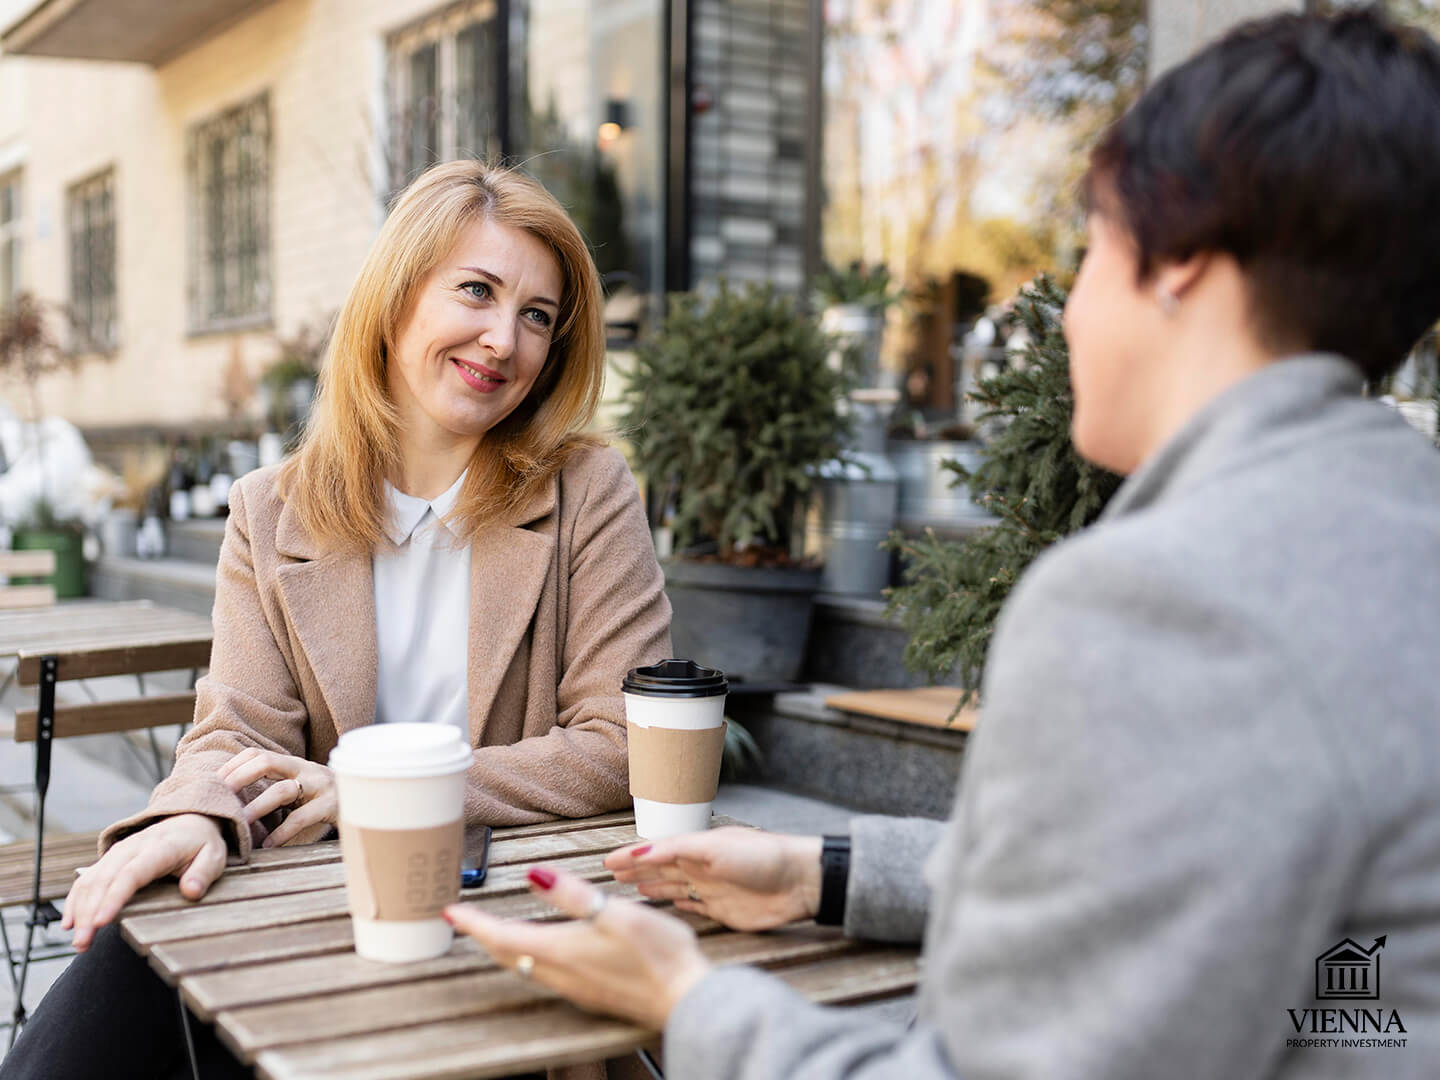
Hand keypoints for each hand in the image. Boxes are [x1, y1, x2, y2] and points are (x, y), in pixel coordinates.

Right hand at [61, 813, 226, 950]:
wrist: (189, 820)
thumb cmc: (201, 844)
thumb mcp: (213, 856)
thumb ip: (203, 873)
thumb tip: (191, 892)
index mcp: (159, 848)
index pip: (131, 874)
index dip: (113, 898)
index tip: (100, 922)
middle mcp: (133, 848)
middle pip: (104, 880)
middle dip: (89, 913)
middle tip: (83, 944)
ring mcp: (118, 852)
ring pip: (90, 880)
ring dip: (79, 910)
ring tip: (78, 941)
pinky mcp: (110, 859)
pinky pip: (86, 878)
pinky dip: (75, 899)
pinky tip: (70, 922)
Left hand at [217, 747, 337, 847]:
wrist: (371, 806)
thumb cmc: (327, 804)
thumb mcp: (302, 793)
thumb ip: (277, 793)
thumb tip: (235, 807)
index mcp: (296, 765)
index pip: (258, 754)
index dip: (234, 765)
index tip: (214, 783)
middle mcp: (307, 770)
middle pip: (267, 761)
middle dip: (239, 777)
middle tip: (220, 796)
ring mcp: (321, 786)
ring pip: (282, 790)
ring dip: (256, 807)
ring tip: (241, 822)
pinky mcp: (333, 805)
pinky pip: (302, 818)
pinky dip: (281, 833)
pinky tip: (268, 845)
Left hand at [445, 867, 710, 1029]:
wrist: (684, 998)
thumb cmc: (657, 954)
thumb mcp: (615, 912)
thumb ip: (572, 895)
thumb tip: (533, 876)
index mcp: (561, 950)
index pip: (503, 935)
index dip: (474, 923)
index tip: (451, 912)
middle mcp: (561, 973)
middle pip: (508, 953)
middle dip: (485, 936)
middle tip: (467, 921)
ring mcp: (576, 986)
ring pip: (525, 964)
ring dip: (506, 946)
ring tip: (496, 930)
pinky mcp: (591, 991)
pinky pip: (546, 972)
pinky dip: (530, 956)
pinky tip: (543, 948)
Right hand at [605, 827, 822, 931]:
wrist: (799, 882)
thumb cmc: (760, 857)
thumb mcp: (714, 849)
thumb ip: (677, 851)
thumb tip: (641, 851)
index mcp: (697, 847)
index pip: (656, 851)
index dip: (631, 856)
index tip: (607, 862)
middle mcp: (701, 867)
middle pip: (661, 868)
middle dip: (636, 870)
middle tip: (611, 875)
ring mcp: (711, 888)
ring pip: (673, 887)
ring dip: (653, 886)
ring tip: (631, 887)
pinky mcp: (722, 910)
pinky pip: (693, 906)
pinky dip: (678, 904)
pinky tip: (668, 904)